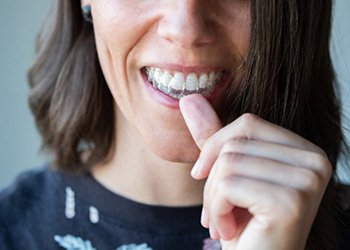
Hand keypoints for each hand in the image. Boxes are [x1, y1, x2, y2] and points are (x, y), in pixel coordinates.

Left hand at [179, 94, 331, 249]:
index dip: (216, 149)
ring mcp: (307, 180)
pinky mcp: (291, 201)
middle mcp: (315, 161)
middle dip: (212, 180)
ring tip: (224, 221)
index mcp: (304, 150)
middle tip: (218, 210)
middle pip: (235, 143)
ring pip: (228, 162)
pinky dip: (217, 209)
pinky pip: (228, 184)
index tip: (205, 177)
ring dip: (213, 198)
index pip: (247, 123)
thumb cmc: (244, 223)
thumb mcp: (230, 175)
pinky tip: (230, 230)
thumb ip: (214, 137)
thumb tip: (188, 99)